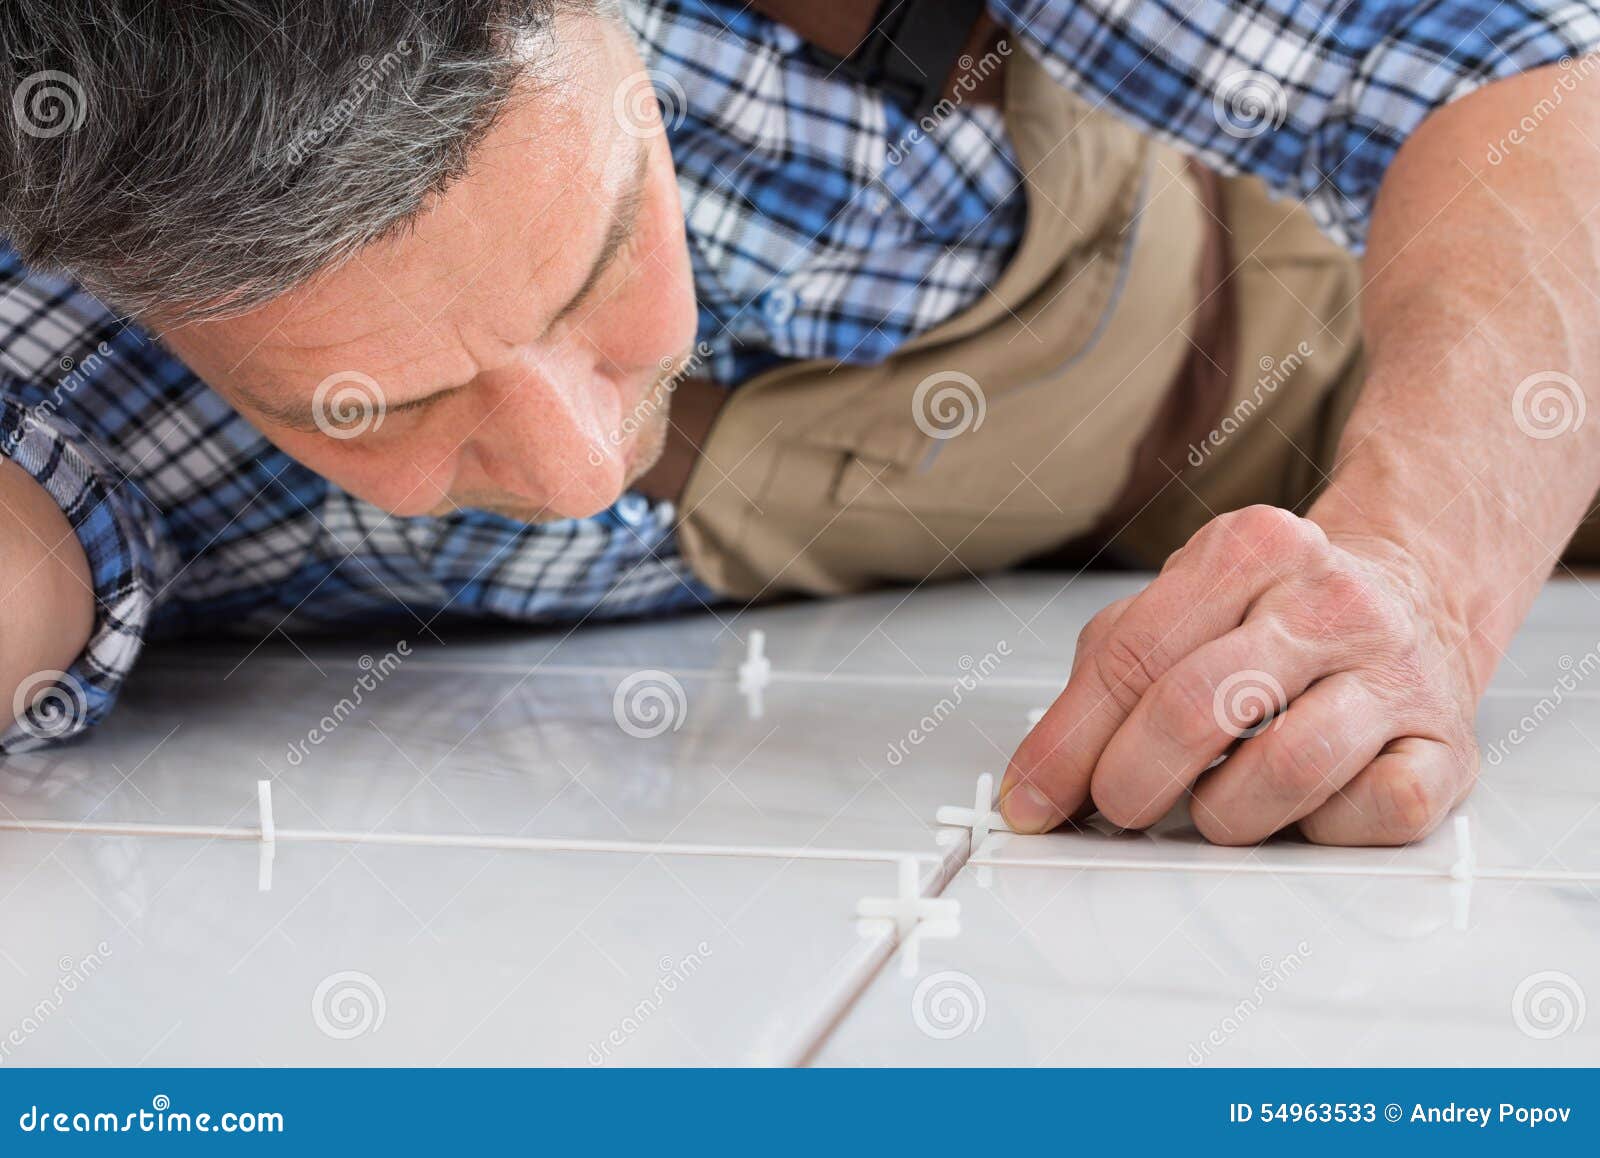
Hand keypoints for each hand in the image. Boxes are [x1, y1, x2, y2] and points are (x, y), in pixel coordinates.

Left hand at [1000, 505, 1480, 844]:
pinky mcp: (1451, 747)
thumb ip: (1098, 684)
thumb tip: (1036, 786)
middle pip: (1195, 706)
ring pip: (1285, 769)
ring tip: (1216, 802)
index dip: (1067, 743)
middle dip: (1131, 780)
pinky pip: (1372, 812)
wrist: (1416, 600)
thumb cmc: (1270, 619)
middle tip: (1119, 806)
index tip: (1029, 802)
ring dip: (1224, 813)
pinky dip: (1321, 829)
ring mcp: (1398, 671)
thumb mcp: (1175, 612)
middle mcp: (1330, 601)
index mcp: (1250, 549)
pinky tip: (1304, 806)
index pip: (1132, 656)